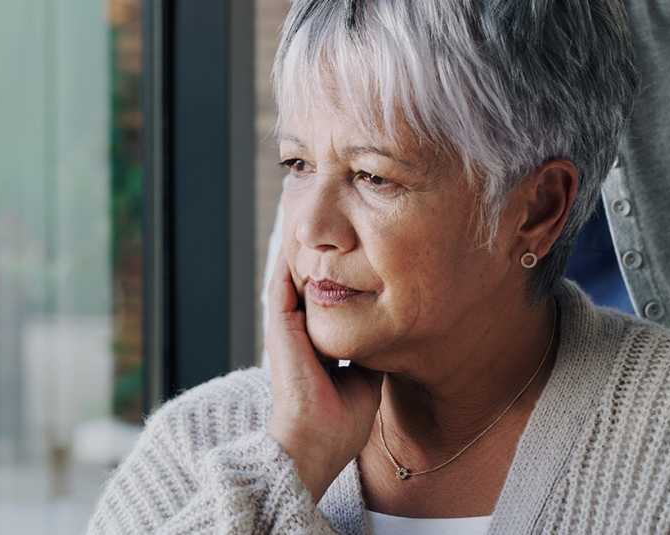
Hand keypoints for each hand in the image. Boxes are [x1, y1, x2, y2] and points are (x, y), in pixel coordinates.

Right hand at [265, 249, 383, 502]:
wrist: (316, 442)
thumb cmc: (341, 422)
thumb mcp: (366, 378)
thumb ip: (371, 353)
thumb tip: (390, 334)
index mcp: (316, 347)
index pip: (328, 304)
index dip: (340, 280)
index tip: (357, 256)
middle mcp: (299, 334)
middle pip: (310, 286)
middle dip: (322, 259)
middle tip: (338, 230)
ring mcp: (286, 329)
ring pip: (293, 279)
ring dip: (304, 253)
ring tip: (317, 226)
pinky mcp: (279, 327)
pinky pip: (282, 284)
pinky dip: (290, 260)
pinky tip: (302, 239)